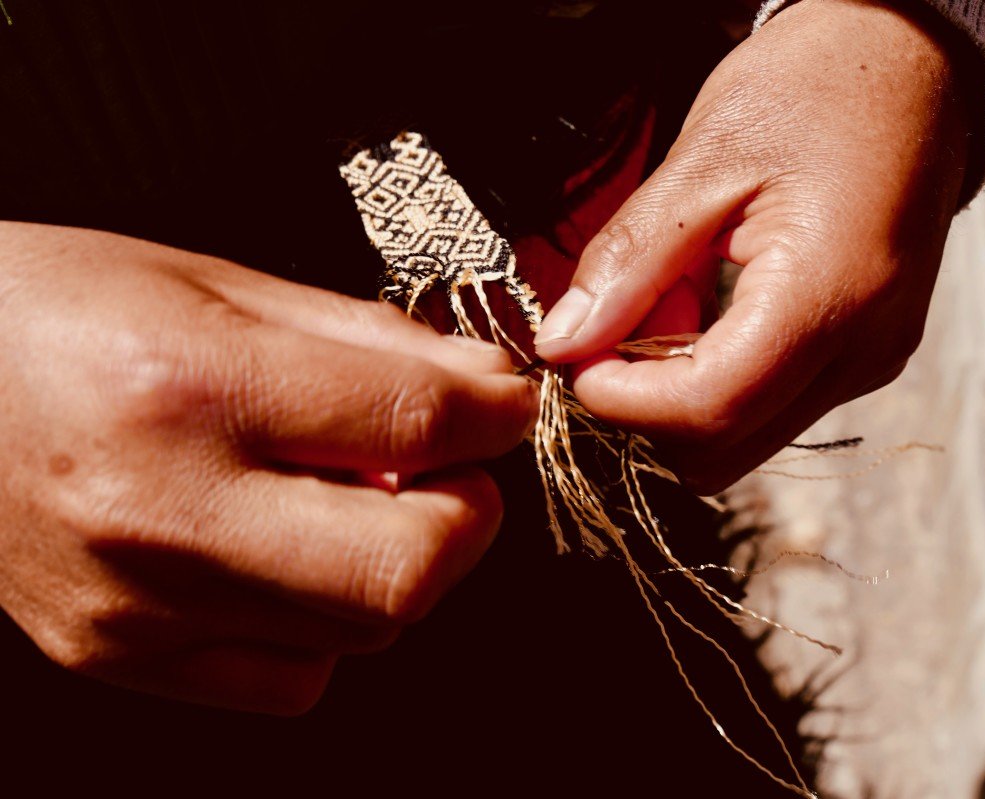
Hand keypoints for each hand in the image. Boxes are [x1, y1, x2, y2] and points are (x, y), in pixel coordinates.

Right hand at [0, 222, 535, 712]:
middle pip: (405, 568)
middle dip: (466, 516)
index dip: (494, 416)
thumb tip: (480, 385)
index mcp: (190, 387)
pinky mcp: (122, 655)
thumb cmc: (54, 311)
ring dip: (399, 562)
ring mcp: (138, 604)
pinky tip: (295, 557)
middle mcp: (162, 510)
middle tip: (449, 468)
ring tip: (356, 497)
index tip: (506, 405)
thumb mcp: (215, 285)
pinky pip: (292, 678)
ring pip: (363, 629)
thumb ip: (365, 341)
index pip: (411, 424)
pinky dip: (331, 623)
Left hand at [533, 0, 970, 493]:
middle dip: (647, 402)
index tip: (576, 357)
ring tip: (670, 298)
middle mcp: (861, 349)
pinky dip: (715, 374)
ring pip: (743, 435)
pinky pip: (769, 403)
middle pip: (723, 445)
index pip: (707, 407)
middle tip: (617, 324)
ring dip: (679, 389)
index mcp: (826, 295)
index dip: (623, 399)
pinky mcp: (861, 355)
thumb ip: (628, 261)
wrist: (909, 66)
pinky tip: (703, 304)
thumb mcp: (702, 161)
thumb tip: (564, 343)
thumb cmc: (814, 90)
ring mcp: (868, 360)